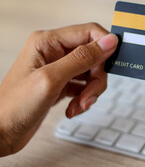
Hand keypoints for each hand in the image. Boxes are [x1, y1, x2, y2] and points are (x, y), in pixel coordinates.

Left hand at [0, 23, 117, 155]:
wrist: (1, 134)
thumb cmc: (14, 106)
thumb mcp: (52, 79)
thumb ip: (82, 58)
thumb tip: (109, 42)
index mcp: (48, 41)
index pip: (89, 32)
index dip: (104, 46)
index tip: (112, 63)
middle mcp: (54, 52)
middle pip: (94, 55)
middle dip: (97, 77)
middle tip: (89, 96)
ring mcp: (58, 68)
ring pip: (92, 72)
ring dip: (91, 91)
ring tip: (79, 106)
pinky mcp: (61, 83)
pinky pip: (84, 85)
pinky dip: (84, 98)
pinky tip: (73, 108)